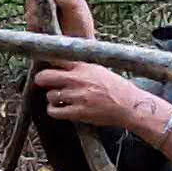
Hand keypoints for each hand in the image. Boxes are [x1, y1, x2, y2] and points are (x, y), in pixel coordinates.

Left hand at [35, 61, 151, 129]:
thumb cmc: (116, 87)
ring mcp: (77, 96)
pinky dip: (53, 110)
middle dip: (41, 80)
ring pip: (49, 95)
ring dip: (52, 97)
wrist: (130, 105)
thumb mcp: (98, 70)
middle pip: (45, 76)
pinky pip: (54, 111)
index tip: (42, 62)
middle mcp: (78, 80)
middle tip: (44, 82)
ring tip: (61, 98)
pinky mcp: (78, 112)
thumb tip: (62, 62)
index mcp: (83, 67)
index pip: (56, 58)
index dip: (47, 61)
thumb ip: (80, 66)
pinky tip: (60, 109)